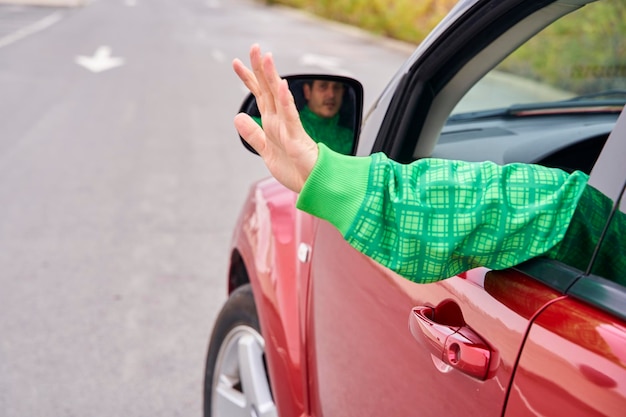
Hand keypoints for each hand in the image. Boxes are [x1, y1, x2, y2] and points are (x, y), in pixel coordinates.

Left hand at [233, 44, 318, 192]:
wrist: (313, 184)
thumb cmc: (295, 168)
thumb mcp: (266, 151)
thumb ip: (253, 134)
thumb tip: (237, 117)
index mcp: (273, 122)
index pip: (259, 95)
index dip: (248, 78)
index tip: (236, 62)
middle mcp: (280, 120)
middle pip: (268, 89)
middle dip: (260, 68)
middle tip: (254, 47)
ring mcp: (289, 126)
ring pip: (279, 97)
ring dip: (273, 77)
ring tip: (267, 58)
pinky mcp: (296, 137)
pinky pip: (290, 116)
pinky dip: (286, 101)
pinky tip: (282, 87)